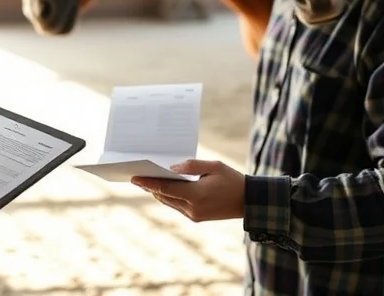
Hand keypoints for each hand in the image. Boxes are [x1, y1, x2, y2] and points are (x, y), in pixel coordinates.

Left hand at [131, 159, 245, 221]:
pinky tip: (163, 189)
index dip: (148, 183)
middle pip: (164, 196)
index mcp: (196, 194)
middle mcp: (192, 208)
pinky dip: (169, 197)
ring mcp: (194, 215)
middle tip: (138, 177)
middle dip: (150, 187)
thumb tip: (171, 168)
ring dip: (158, 192)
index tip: (134, 178)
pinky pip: (177, 206)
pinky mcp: (197, 218)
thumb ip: (191, 166)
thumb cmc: (232, 180)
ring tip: (146, 182)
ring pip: (169, 202)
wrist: (248, 202)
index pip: (165, 188)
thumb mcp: (213, 166)